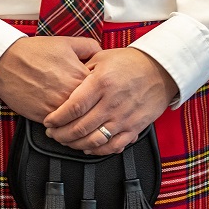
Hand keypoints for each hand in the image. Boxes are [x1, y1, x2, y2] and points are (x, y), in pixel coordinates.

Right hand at [0, 35, 100, 120]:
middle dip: (94, 111)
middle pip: (93, 110)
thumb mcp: (65, 42)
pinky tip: (64, 122)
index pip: (102, 92)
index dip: (102, 93)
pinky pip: (60, 128)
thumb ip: (88, 46)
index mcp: (81, 76)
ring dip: (80, 123)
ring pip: (78, 123)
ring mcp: (58, 107)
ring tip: (79, 119)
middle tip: (92, 110)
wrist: (6, 61)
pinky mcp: (44, 117)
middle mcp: (72, 94)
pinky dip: (64, 127)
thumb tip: (101, 52)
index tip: (99, 94)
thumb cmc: (34, 52)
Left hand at [42, 47, 176, 154]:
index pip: (74, 107)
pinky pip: (113, 146)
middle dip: (61, 134)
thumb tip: (63, 82)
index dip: (57, 118)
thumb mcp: (102, 58)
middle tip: (52, 133)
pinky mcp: (134, 128)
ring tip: (66, 141)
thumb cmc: (130, 62)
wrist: (160, 70)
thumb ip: (82, 70)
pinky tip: (87, 147)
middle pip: (80, 127)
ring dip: (76, 144)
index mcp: (102, 83)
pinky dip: (97, 150)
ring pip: (94, 141)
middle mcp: (112, 103)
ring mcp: (124, 118)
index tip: (48, 121)